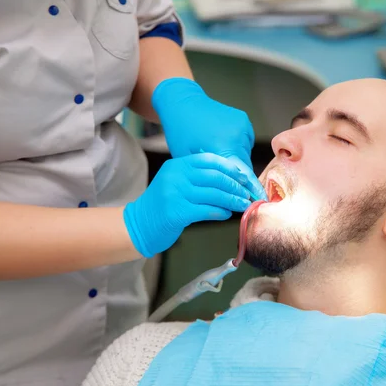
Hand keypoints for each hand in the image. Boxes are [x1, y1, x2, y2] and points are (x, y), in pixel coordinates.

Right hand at [124, 153, 252, 257]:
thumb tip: (230, 178)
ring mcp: (175, 193)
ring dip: (232, 200)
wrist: (139, 224)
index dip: (229, 168)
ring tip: (243, 205)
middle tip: (247, 194)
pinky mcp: (177, 212)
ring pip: (213, 194)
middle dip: (235, 186)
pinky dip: (220, 212)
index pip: (209, 160)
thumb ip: (196, 177)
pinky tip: (227, 214)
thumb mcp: (175, 182)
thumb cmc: (163, 204)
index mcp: (177, 165)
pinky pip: (207, 210)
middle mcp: (176, 176)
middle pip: (214, 177)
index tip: (243, 177)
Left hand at [151, 77, 266, 200]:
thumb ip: (212, 176)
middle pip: (245, 166)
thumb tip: (229, 193)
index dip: (253, 190)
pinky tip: (221, 142)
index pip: (244, 175)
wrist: (182, 103)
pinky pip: (244, 142)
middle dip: (238, 177)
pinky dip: (236, 147)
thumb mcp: (192, 160)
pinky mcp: (243, 120)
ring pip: (245, 154)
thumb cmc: (181, 134)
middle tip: (228, 183)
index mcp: (223, 147)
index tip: (261, 201)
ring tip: (217, 154)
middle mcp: (237, 136)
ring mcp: (242, 126)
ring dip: (236, 161)